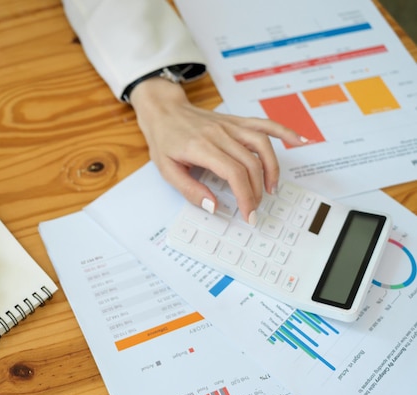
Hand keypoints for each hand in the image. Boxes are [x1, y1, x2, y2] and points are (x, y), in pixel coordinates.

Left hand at [130, 77, 306, 224]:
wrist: (164, 111)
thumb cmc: (165, 140)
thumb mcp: (167, 170)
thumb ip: (190, 190)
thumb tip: (214, 205)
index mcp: (202, 147)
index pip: (233, 173)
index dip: (245, 196)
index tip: (248, 213)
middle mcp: (220, 134)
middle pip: (250, 164)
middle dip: (257, 191)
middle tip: (254, 208)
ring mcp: (230, 126)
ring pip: (262, 145)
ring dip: (272, 168)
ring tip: (271, 189)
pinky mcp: (236, 121)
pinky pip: (264, 124)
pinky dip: (284, 131)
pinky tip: (299, 141)